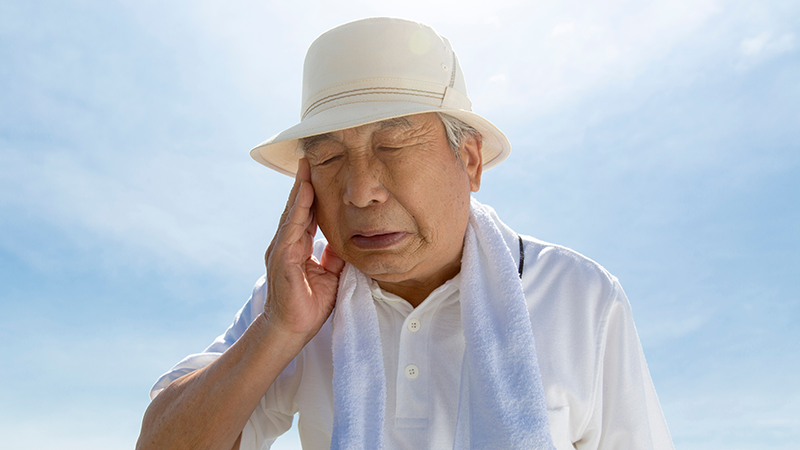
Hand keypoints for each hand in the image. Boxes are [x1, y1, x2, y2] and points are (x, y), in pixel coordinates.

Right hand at [263, 158, 344, 339]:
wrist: (292, 329)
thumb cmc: (310, 304)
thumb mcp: (331, 274)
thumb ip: (336, 255)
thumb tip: (347, 238)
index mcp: (298, 246)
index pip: (306, 214)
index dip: (312, 193)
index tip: (318, 172)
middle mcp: (287, 243)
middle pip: (297, 208)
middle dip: (303, 183)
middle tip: (309, 159)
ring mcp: (282, 250)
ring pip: (292, 214)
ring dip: (299, 192)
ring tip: (306, 170)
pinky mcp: (282, 259)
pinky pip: (291, 230)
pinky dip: (297, 212)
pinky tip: (303, 197)